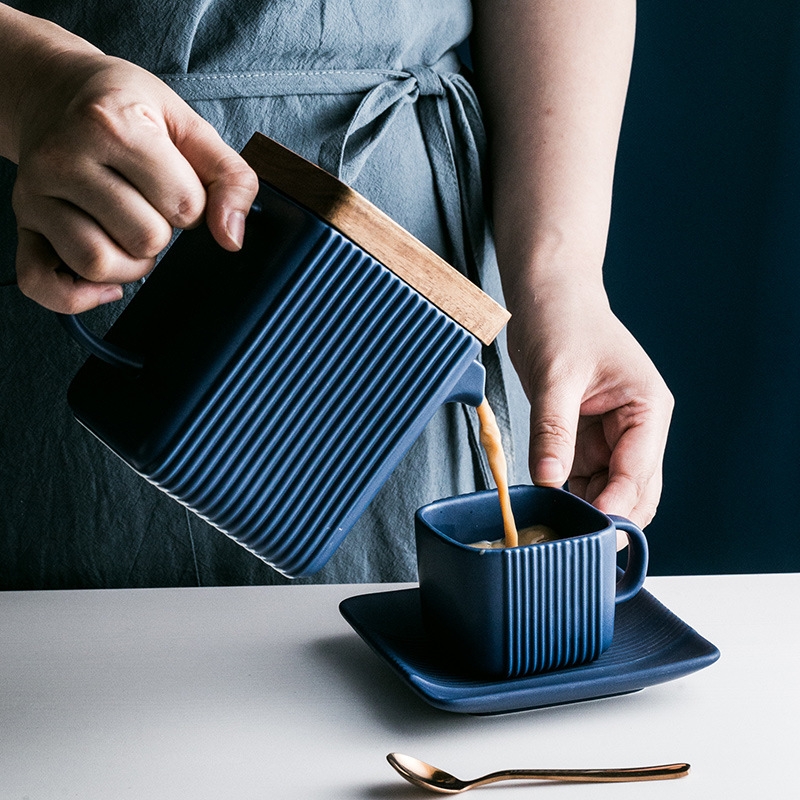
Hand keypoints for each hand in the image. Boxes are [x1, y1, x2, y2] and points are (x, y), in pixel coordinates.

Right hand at [12, 49, 258, 312]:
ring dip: (130, 265)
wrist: (55, 91)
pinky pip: (41, 283)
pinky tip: (103, 279)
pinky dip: (78, 296)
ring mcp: (36, 192)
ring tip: (128, 231)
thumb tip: (232, 238)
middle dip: (163, 232)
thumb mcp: (190, 126)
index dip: (194, 204)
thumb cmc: (128, 110)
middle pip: (145, 239)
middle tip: (149, 204)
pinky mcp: (22, 222)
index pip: (184, 204)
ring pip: (98, 264)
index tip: (175, 182)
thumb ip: (231, 177)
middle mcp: (65, 157)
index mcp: (112, 124)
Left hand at [507, 278, 673, 531]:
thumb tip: (549, 481)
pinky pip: (581, 479)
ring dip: (583, 510)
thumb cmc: (563, 320)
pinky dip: (566, 494)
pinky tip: (544, 505)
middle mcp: (637, 428)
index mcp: (648, 409)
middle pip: (633, 493)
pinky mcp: (586, 439)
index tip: (587, 529)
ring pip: (607, 492)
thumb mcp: (556, 376)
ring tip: (551, 525)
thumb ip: (553, 430)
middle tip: (570, 540)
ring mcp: (612, 437)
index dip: (614, 506)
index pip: (639, 474)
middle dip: (606, 517)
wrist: (548, 296)